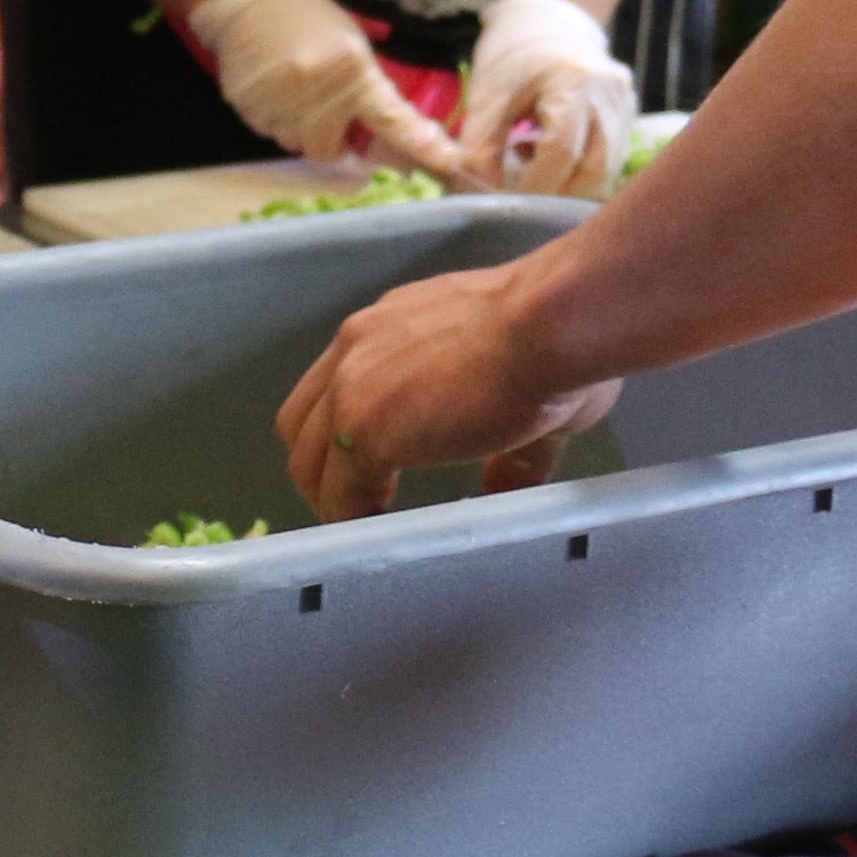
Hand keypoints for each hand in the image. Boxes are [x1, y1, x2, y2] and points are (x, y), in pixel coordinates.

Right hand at [182, 0, 468, 179]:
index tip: (447, 163)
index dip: (420, 146)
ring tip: (292, 91)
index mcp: (352, 70)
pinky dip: (274, 118)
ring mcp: (279, 102)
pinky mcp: (247, 106)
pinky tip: (271, 87)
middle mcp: (318, 91)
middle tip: (327, 114)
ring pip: (295, 143)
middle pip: (328, 150)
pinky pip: (267, 131)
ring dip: (300, 128)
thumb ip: (366, 90)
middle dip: (330, 139)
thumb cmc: (308, 15)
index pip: (391, 120)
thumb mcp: (351, 45)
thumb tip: (386, 135)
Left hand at [280, 253, 616, 517]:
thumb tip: (502, 487)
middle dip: (322, 469)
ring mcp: (352, 388)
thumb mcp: (518, 388)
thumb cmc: (553, 339)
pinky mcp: (365, 431)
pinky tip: (374, 532)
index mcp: (389, 326)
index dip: (342, 433)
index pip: (334, 384)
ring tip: (364, 525)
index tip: (369, 466)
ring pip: (309, 460)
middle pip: (303, 422)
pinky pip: (338, 493)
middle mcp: (357, 346)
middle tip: (358, 502)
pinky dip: (349, 519)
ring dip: (331, 498)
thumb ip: (502, 445)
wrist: (551, 324)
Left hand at [454, 0, 636, 195]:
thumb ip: (481, 147)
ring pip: (607, 172)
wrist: (547, 21)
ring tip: (531, 166)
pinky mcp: (628, 117)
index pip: (562, 151)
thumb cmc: (512, 54)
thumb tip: (478, 195)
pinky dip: (579, 172)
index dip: (535, 183)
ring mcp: (626, 107)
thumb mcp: (487, 96)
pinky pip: (609, 161)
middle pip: (596, 170)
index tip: (507, 198)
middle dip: (557, 193)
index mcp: (574, 81)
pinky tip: (547, 155)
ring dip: (569, 185)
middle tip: (521, 193)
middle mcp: (610, 95)